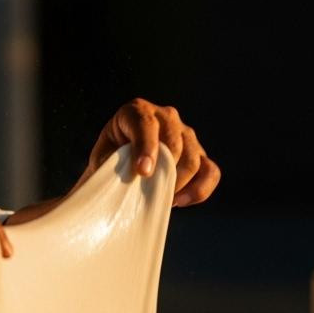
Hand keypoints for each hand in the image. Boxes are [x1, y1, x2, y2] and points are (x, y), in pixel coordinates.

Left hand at [83, 98, 219, 206]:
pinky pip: (210, 171)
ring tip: (161, 200)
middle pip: (174, 144)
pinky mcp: (199, 154)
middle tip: (149, 195)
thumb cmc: (108, 161)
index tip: (142, 172)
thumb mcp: (102, 159)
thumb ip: (113, 163)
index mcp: (137, 111)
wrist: (119, 167)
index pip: (146, 124)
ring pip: (193, 159)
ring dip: (178, 184)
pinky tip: (179, 201)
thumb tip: (129, 176)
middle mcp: (166, 116)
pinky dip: (199, 190)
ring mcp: (185, 134)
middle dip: (163, 173)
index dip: (146, 148)